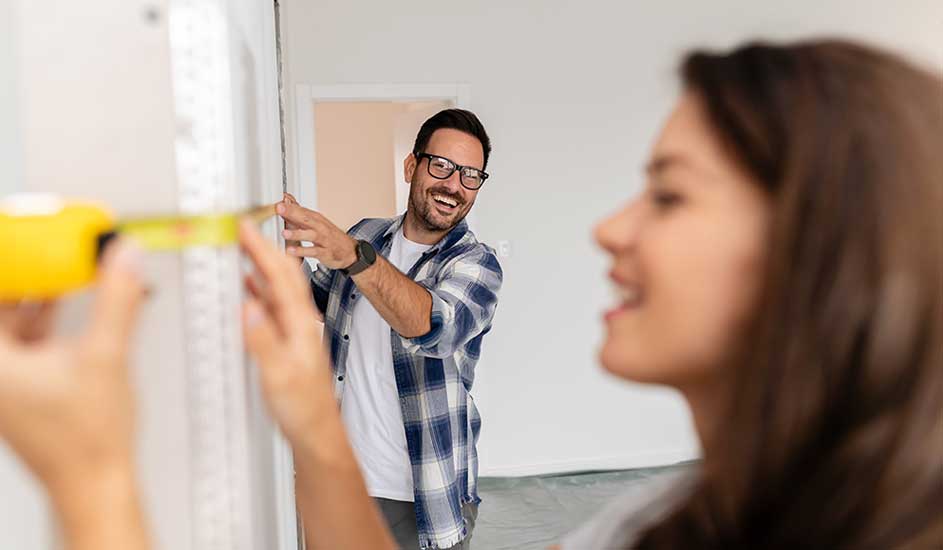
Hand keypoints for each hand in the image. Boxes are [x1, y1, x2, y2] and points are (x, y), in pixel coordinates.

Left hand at [0, 240, 144, 492]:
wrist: (95, 482)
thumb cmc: (85, 442)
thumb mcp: (107, 356)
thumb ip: (117, 299)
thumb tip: (122, 259)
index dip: (9, 260)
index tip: (21, 236)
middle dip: (20, 273)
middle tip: (43, 246)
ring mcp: (1, 380)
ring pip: (7, 321)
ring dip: (31, 293)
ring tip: (59, 267)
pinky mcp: (17, 385)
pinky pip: (20, 336)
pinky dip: (40, 314)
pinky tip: (66, 300)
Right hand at [239, 220, 336, 444]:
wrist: (317, 433)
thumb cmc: (303, 409)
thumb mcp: (279, 376)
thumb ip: (264, 341)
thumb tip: (249, 307)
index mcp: (300, 324)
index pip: (280, 277)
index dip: (262, 249)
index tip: (246, 228)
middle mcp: (300, 323)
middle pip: (281, 276)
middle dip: (262, 249)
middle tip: (242, 229)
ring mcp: (294, 332)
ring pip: (276, 289)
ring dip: (260, 266)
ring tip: (242, 248)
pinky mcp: (288, 343)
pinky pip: (271, 307)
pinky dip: (258, 291)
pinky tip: (249, 289)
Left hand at [276, 199, 357, 269]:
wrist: (349, 251)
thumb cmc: (330, 236)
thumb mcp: (316, 223)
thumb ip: (299, 212)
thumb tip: (287, 200)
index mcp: (316, 219)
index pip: (302, 210)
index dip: (289, 206)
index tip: (277, 203)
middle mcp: (320, 227)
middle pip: (305, 218)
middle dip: (292, 213)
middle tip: (279, 208)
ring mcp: (323, 239)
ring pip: (310, 235)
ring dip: (297, 233)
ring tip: (284, 233)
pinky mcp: (324, 252)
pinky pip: (313, 251)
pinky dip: (302, 251)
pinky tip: (291, 251)